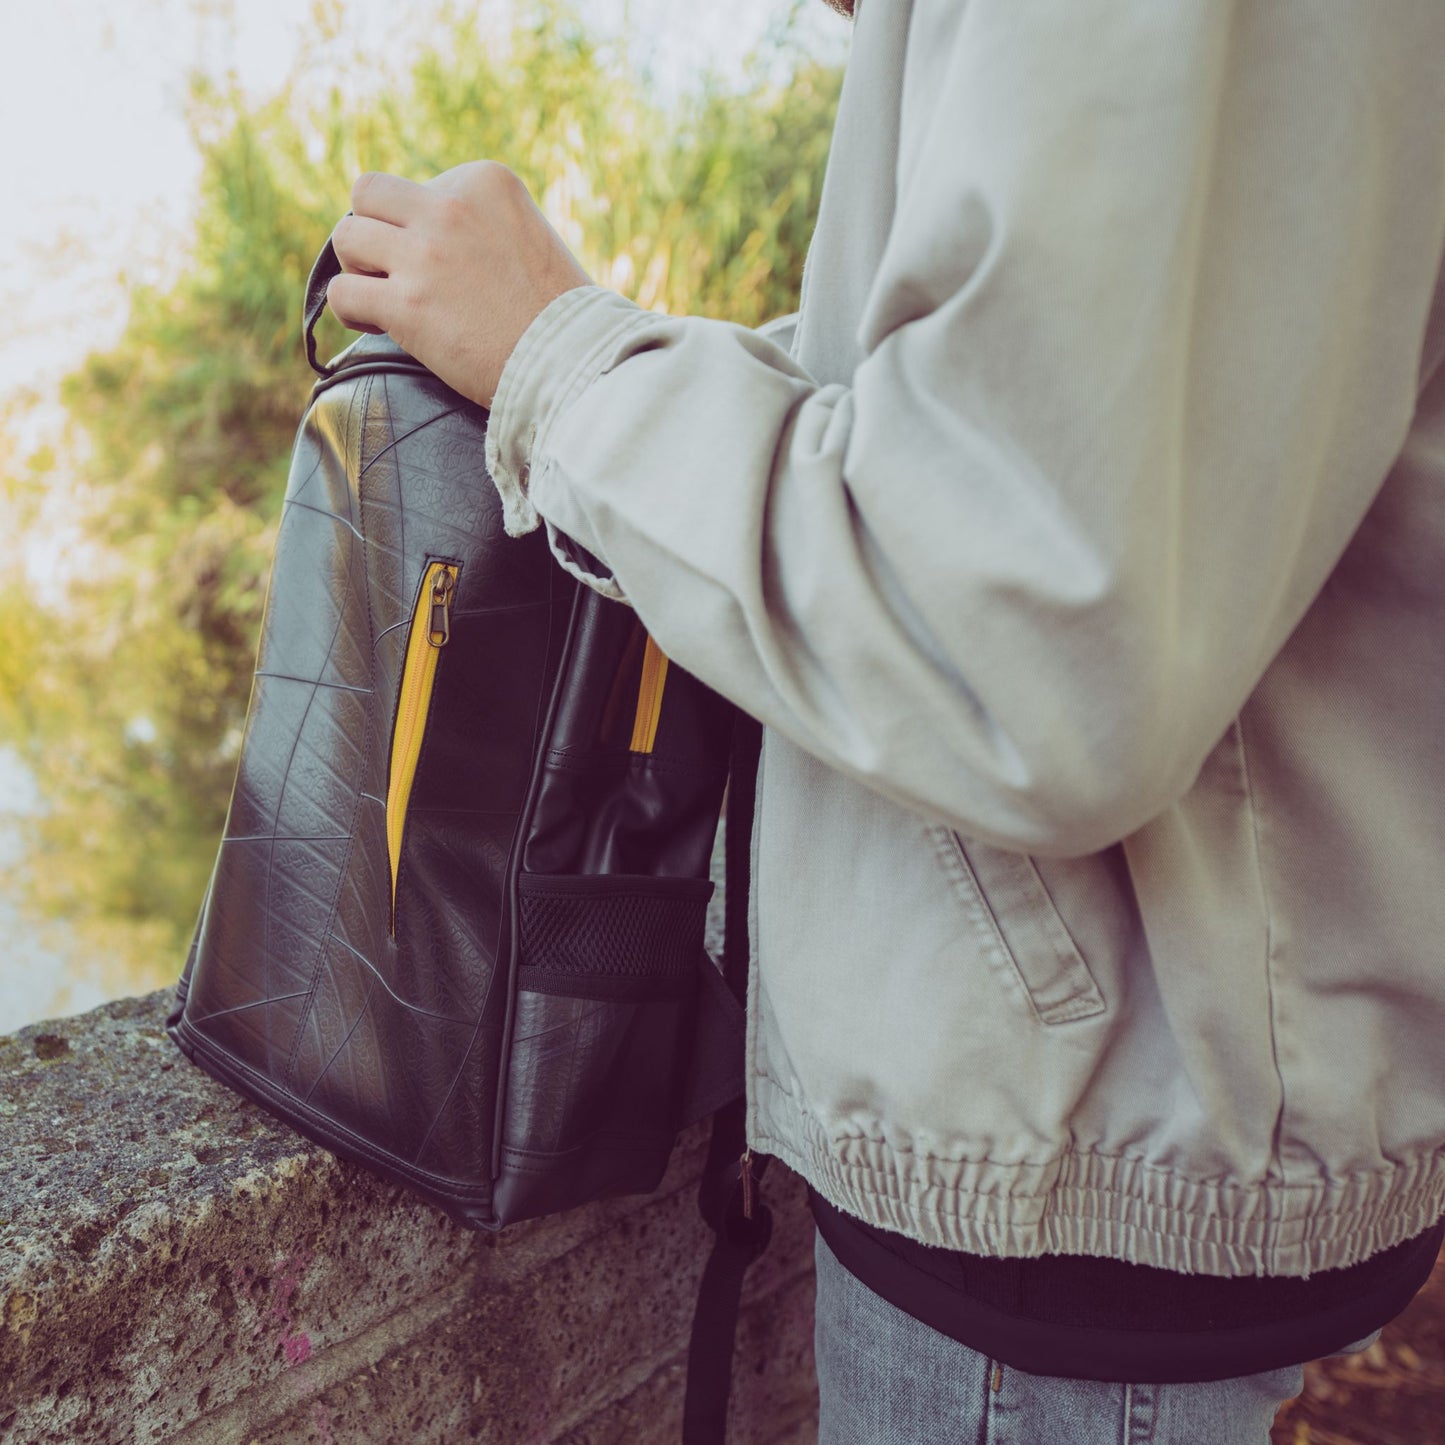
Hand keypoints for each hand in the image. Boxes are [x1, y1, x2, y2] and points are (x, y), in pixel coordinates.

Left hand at [327, 162, 592, 408]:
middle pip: (368, 196)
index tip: (442, 265)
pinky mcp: (407, 305)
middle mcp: (450, 208)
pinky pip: (343, 293)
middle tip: (392, 269)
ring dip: (358, 269)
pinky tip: (375, 325)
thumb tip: (426, 234)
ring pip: (346, 237)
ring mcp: (425, 255)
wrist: (573, 363)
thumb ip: (480, 221)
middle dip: (373, 231)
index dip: (417, 226)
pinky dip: (350, 310)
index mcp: (484, 181)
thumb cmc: (560, 314)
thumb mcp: (527, 234)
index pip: (417, 185)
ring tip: (383, 297)